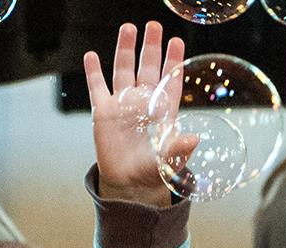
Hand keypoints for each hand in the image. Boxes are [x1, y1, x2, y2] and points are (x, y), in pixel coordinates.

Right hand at [83, 21, 191, 206]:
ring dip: (125, 49)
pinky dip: (93, 71)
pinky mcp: (103, 112)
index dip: (173, 61)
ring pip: (124, 70)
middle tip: (154, 26)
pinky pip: (97, 87)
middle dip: (151, 47)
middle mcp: (144, 102)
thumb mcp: (169, 161)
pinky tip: (91, 56)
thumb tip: (194, 139)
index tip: (177, 42)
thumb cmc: (154, 171)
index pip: (170, 80)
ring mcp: (123, 104)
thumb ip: (180, 149)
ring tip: (128, 28)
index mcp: (163, 110)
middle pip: (148, 67)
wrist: (129, 182)